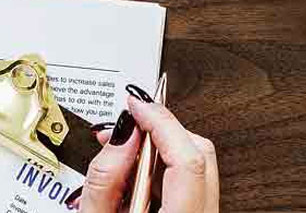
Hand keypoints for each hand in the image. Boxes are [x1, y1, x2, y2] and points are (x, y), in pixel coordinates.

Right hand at [71, 90, 219, 212]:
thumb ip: (105, 180)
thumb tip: (121, 136)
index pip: (187, 158)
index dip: (161, 122)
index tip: (137, 104)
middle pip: (200, 153)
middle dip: (163, 129)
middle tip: (130, 123)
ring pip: (199, 163)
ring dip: (164, 147)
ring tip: (127, 148)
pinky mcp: (198, 212)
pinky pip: (194, 180)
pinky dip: (168, 166)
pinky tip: (139, 169)